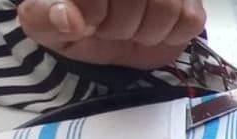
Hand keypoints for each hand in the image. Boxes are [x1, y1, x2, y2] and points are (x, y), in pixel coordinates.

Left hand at [18, 0, 205, 70]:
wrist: (107, 33)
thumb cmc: (76, 23)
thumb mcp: (44, 24)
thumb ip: (44, 18)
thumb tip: (68, 18)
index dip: (92, 14)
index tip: (87, 23)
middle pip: (137, 0)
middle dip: (119, 27)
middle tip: (109, 28)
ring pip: (166, 9)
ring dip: (145, 34)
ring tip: (132, 30)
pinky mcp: (192, 1)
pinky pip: (190, 21)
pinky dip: (170, 36)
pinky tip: (155, 30)